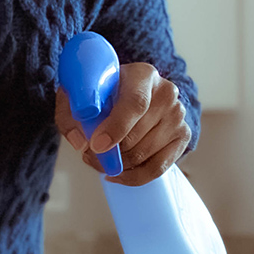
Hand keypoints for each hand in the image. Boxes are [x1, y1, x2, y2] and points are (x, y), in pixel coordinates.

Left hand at [55, 62, 191, 185]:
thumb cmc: (101, 94)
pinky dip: (133, 177)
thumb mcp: (77, 96)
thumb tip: (82, 143)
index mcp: (142, 75)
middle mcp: (166, 93)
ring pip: (144, 154)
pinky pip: (158, 168)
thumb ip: (71, 116)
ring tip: (100, 158)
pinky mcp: (182, 136)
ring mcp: (178, 115)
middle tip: (89, 153)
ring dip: (116, 165)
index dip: (115, 128)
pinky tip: (116, 174)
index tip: (96, 145)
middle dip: (108, 152)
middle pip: (137, 134)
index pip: (135, 104)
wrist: (127, 93)